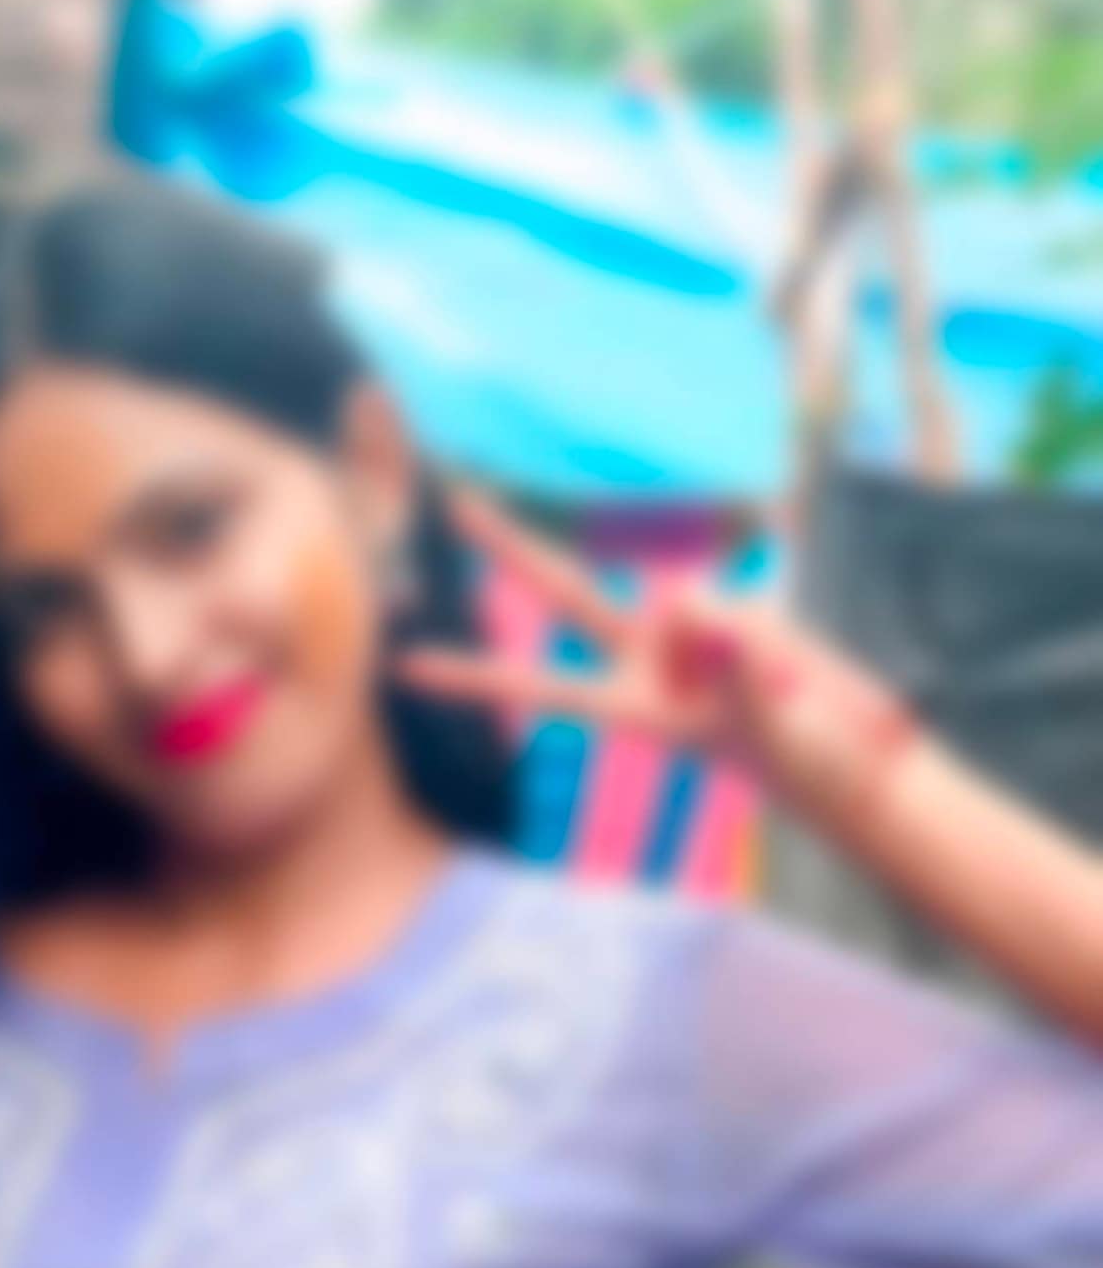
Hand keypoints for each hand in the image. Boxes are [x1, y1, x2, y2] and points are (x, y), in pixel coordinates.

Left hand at [396, 489, 918, 817]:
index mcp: (639, 712)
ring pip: (687, 596)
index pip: (543, 689)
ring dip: (739, 634)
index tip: (404, 667)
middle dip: (515, 548)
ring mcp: (693, 638)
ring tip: (784, 687)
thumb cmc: (813, 765)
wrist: (863, 766)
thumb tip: (683, 598)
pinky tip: (794, 670)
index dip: (476, 680)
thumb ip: (727, 658)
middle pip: (569, 594)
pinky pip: (737, 602)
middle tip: (454, 501)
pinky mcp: (737, 618)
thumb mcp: (769, 723)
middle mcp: (651, 666)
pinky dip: (767, 634)